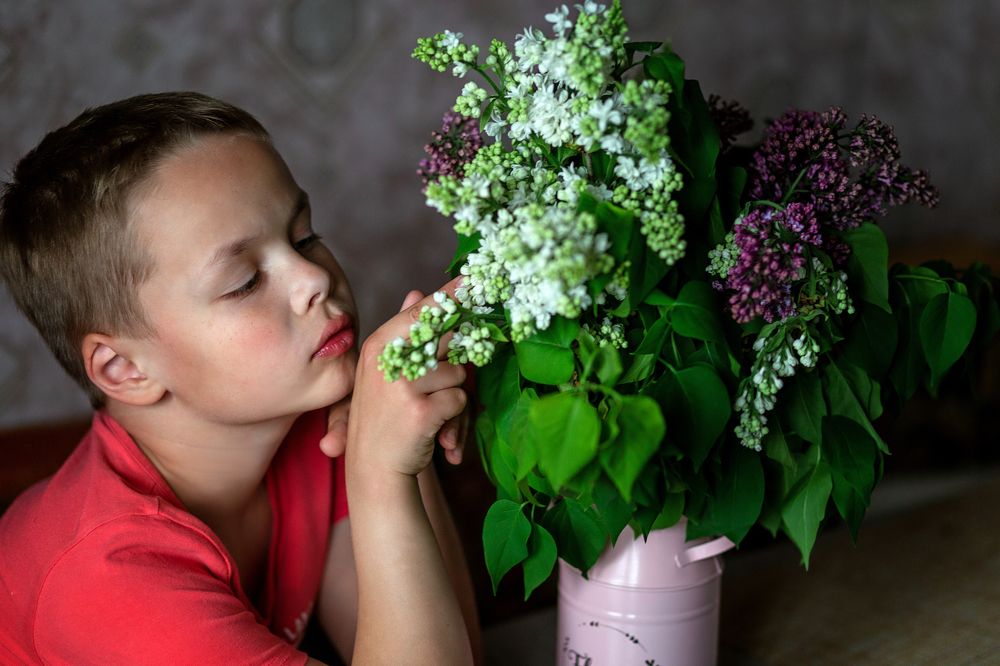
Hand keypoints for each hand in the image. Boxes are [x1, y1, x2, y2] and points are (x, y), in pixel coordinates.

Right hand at [345, 278, 467, 478]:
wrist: (374, 468)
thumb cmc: (385, 417)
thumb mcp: (386, 371)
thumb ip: (404, 333)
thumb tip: (417, 292)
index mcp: (379, 346)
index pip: (421, 312)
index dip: (451, 294)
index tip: (475, 277)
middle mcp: (388, 361)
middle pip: (446, 339)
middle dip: (455, 355)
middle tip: (438, 378)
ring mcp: (403, 386)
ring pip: (458, 373)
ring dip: (453, 393)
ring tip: (430, 412)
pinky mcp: (421, 411)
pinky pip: (460, 400)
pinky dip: (455, 416)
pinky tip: (434, 427)